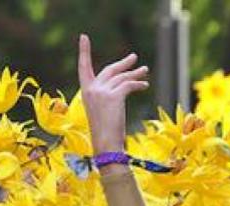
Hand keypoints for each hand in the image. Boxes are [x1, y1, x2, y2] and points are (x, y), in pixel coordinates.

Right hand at [77, 33, 149, 156]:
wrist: (106, 144)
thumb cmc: (105, 133)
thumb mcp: (102, 112)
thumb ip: (106, 98)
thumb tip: (122, 88)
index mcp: (85, 92)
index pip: (83, 67)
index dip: (84, 52)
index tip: (83, 37)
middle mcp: (91, 89)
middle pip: (109, 70)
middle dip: (123, 63)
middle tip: (134, 57)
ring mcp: (101, 92)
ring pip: (122, 77)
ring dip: (135, 73)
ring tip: (145, 70)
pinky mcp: (114, 96)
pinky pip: (128, 85)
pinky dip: (138, 84)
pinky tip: (145, 85)